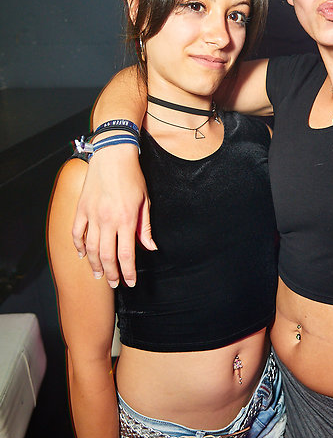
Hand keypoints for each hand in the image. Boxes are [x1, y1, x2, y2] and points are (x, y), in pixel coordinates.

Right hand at [72, 144, 155, 286]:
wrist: (113, 154)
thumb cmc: (132, 176)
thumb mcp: (145, 201)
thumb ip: (145, 226)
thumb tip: (150, 247)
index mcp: (126, 219)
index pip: (126, 254)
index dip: (128, 272)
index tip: (130, 282)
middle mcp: (107, 220)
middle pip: (107, 255)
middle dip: (111, 273)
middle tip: (114, 283)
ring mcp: (91, 214)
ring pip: (90, 248)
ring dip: (94, 264)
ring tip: (98, 274)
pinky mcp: (81, 208)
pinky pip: (76, 232)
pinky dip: (78, 246)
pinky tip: (82, 255)